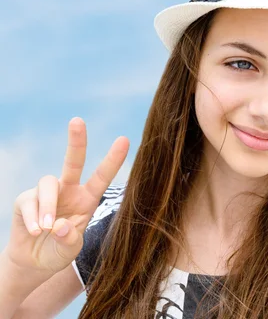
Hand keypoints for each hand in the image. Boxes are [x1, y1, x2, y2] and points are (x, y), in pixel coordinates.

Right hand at [5, 118, 128, 274]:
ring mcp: (47, 193)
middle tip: (77, 121)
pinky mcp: (26, 199)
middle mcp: (69, 190)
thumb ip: (69, 240)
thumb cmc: (58, 251)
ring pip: (48, 182)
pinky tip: (35, 231)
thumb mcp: (70, 251)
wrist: (32, 263)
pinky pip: (29, 201)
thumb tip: (60, 225)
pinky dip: (32, 219)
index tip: (125, 139)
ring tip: (45, 228)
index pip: (102, 176)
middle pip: (73, 161)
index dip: (113, 159)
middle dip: (76, 141)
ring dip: (47, 205)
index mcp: (87, 199)